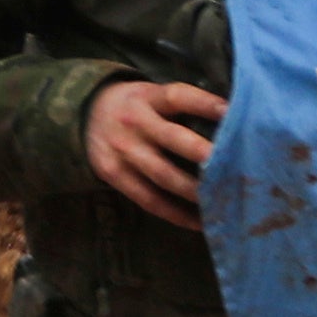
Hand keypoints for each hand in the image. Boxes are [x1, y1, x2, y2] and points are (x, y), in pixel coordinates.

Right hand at [83, 77, 222, 230]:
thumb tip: (233, 123)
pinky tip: (198, 222)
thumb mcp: (151, 95)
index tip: (231, 112)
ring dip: (193, 190)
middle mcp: (134, 122)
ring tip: (221, 200)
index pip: (178, 97)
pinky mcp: (114, 174)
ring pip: (162, 175)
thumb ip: (181, 106)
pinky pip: (148, 199)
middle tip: (228, 164)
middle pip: (171, 138)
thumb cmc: (136, 106)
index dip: (204, 104)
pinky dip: (175, 213)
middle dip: (200, 152)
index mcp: (148, 97)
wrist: (83, 115)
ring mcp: (123, 151)